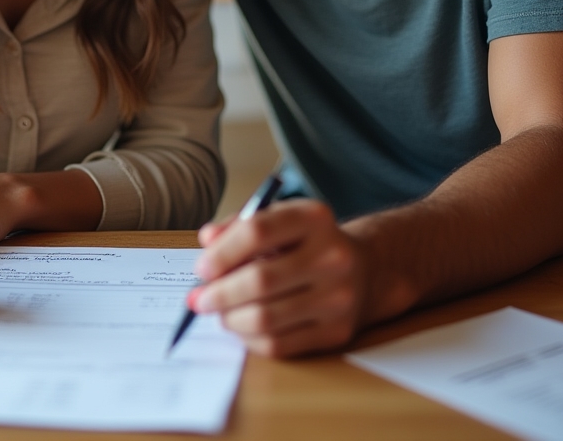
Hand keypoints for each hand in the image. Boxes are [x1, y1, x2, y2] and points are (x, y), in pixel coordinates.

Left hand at [189, 199, 366, 357]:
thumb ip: (239, 226)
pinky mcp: (336, 332)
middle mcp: (332, 256)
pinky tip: (241, 327)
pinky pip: (280, 344)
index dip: (223, 253)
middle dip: (220, 293)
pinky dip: (249, 339)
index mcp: (313, 218)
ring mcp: (338, 297)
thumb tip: (207, 242)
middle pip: (261, 280)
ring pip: (267, 318)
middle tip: (199, 299)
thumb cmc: (306, 242)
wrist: (363, 270)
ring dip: (231, 319)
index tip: (201, 268)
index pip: (258, 232)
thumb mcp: (279, 220)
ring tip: (218, 312)